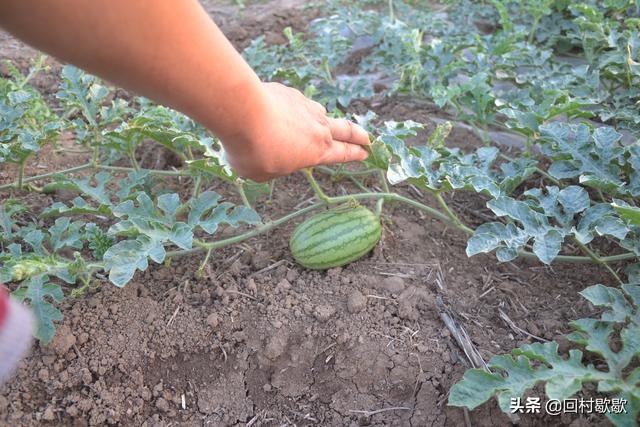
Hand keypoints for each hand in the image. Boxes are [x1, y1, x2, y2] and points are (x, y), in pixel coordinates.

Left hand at [221, 82, 369, 181]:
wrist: (243, 111)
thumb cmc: (253, 150)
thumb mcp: (262, 173)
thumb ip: (275, 168)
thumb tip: (274, 160)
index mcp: (316, 152)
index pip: (342, 154)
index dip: (355, 154)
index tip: (365, 153)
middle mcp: (318, 128)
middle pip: (346, 130)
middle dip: (359, 135)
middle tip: (368, 137)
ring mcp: (306, 107)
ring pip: (321, 114)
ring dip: (323, 120)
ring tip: (319, 125)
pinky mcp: (290, 93)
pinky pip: (298, 104)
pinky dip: (295, 110)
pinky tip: (284, 112)